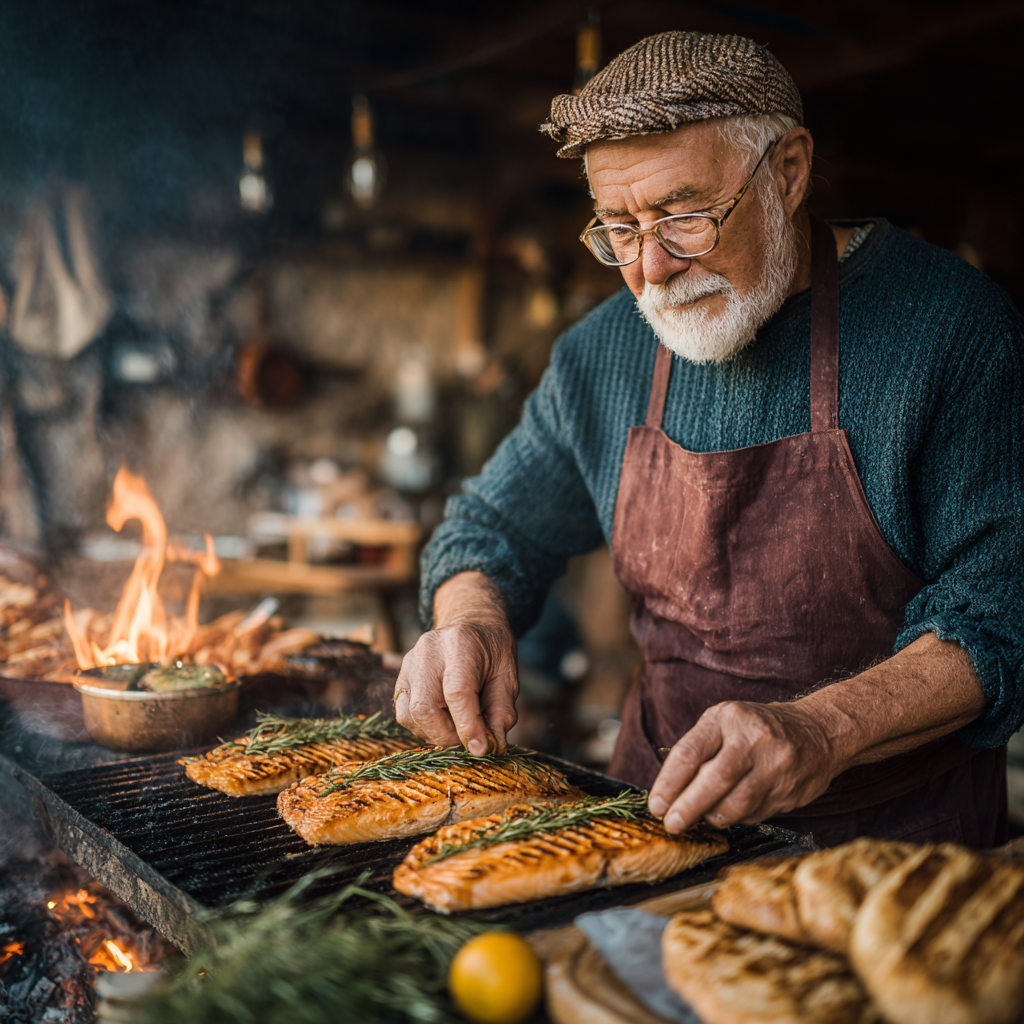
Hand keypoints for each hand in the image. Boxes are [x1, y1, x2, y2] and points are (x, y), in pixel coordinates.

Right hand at [393, 573, 518, 754]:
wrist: (471, 624)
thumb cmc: (492, 651)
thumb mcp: (508, 676)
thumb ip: (501, 712)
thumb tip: (491, 746)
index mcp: (460, 644)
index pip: (457, 692)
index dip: (468, 726)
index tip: (481, 749)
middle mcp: (428, 651)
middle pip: (425, 708)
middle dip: (448, 736)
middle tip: (469, 739)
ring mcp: (410, 662)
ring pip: (409, 714)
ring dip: (434, 733)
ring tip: (456, 727)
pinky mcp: (401, 675)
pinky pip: (403, 712)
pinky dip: (422, 726)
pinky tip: (443, 720)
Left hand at [647, 700, 837, 832]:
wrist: (818, 731)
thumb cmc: (757, 728)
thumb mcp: (725, 722)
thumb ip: (699, 750)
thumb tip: (668, 793)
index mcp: (728, 719)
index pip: (690, 753)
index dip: (669, 783)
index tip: (657, 805)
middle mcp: (753, 739)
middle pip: (714, 781)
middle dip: (688, 808)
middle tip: (672, 824)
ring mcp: (776, 766)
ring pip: (736, 804)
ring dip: (713, 817)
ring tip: (703, 816)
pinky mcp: (791, 791)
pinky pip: (755, 814)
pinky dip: (738, 817)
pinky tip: (734, 809)